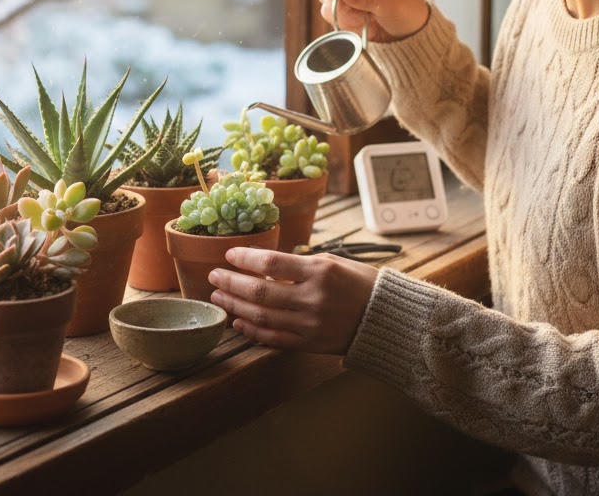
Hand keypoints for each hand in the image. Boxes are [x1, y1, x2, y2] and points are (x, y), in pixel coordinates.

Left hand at [208, 247, 377, 353]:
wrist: (385, 319)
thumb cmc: (361, 283)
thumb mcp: (333, 262)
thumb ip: (300, 265)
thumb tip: (265, 265)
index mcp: (319, 271)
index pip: (272, 262)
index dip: (246, 258)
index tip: (230, 254)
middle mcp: (312, 298)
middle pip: (260, 291)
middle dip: (232, 283)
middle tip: (214, 276)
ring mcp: (309, 324)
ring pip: (261, 316)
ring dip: (235, 306)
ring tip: (218, 297)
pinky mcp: (309, 343)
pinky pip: (273, 338)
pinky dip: (252, 330)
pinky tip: (238, 321)